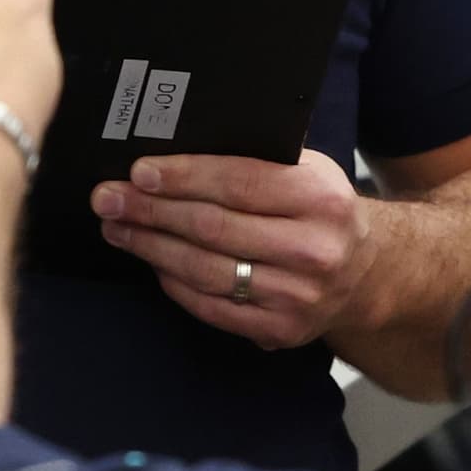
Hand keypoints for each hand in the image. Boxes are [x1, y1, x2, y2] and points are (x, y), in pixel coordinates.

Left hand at [93, 151, 370, 349]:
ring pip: (205, 270)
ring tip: (117, 227)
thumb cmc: (319, 210)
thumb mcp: (306, 170)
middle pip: (213, 227)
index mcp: (320, 198)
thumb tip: (175, 141)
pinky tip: (151, 260)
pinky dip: (173, 282)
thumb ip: (257, 156)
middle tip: (107, 198)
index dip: (182, 176)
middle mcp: (313, 250)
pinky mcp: (279, 330)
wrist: (363, 273)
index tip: (138, 172)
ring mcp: (297, 296)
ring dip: (151, 247)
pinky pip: (210, 306)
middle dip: (151, 211)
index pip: (238, 182)